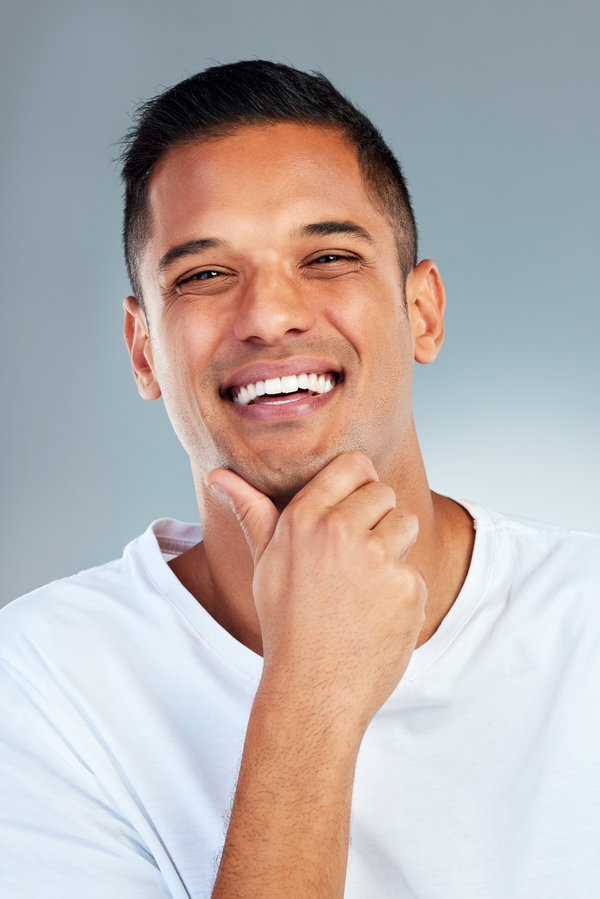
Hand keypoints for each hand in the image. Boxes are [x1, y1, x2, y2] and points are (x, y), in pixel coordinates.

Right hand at [207, 452, 426, 735]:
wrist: (312, 691)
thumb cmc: (286, 624)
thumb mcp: (265, 563)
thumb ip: (252, 511)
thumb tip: (218, 475)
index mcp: (304, 519)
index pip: (354, 465)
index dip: (359, 483)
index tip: (354, 508)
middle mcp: (341, 531)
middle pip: (384, 492)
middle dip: (377, 518)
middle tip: (354, 559)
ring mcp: (377, 558)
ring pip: (406, 524)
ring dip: (394, 548)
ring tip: (364, 585)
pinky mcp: (406, 586)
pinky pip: (414, 571)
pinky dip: (401, 592)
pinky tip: (375, 616)